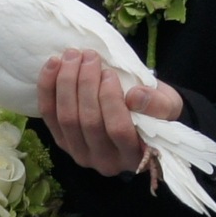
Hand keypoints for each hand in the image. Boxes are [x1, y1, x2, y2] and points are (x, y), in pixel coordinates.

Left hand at [37, 49, 183, 177]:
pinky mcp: (62, 142)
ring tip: (72, 55)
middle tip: (88, 56)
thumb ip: (157, 104)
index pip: (118, 130)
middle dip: (85, 84)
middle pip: (87, 122)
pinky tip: (52, 65)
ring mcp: (79, 153)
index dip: (111, 99)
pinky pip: (48, 116)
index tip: (110, 73)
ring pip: (66, 118)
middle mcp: (104, 161)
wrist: (138, 118)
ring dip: (65, 82)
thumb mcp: (168, 106)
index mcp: (133, 156)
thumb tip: (135, 97)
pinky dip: (47, 89)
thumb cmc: (156, 112)